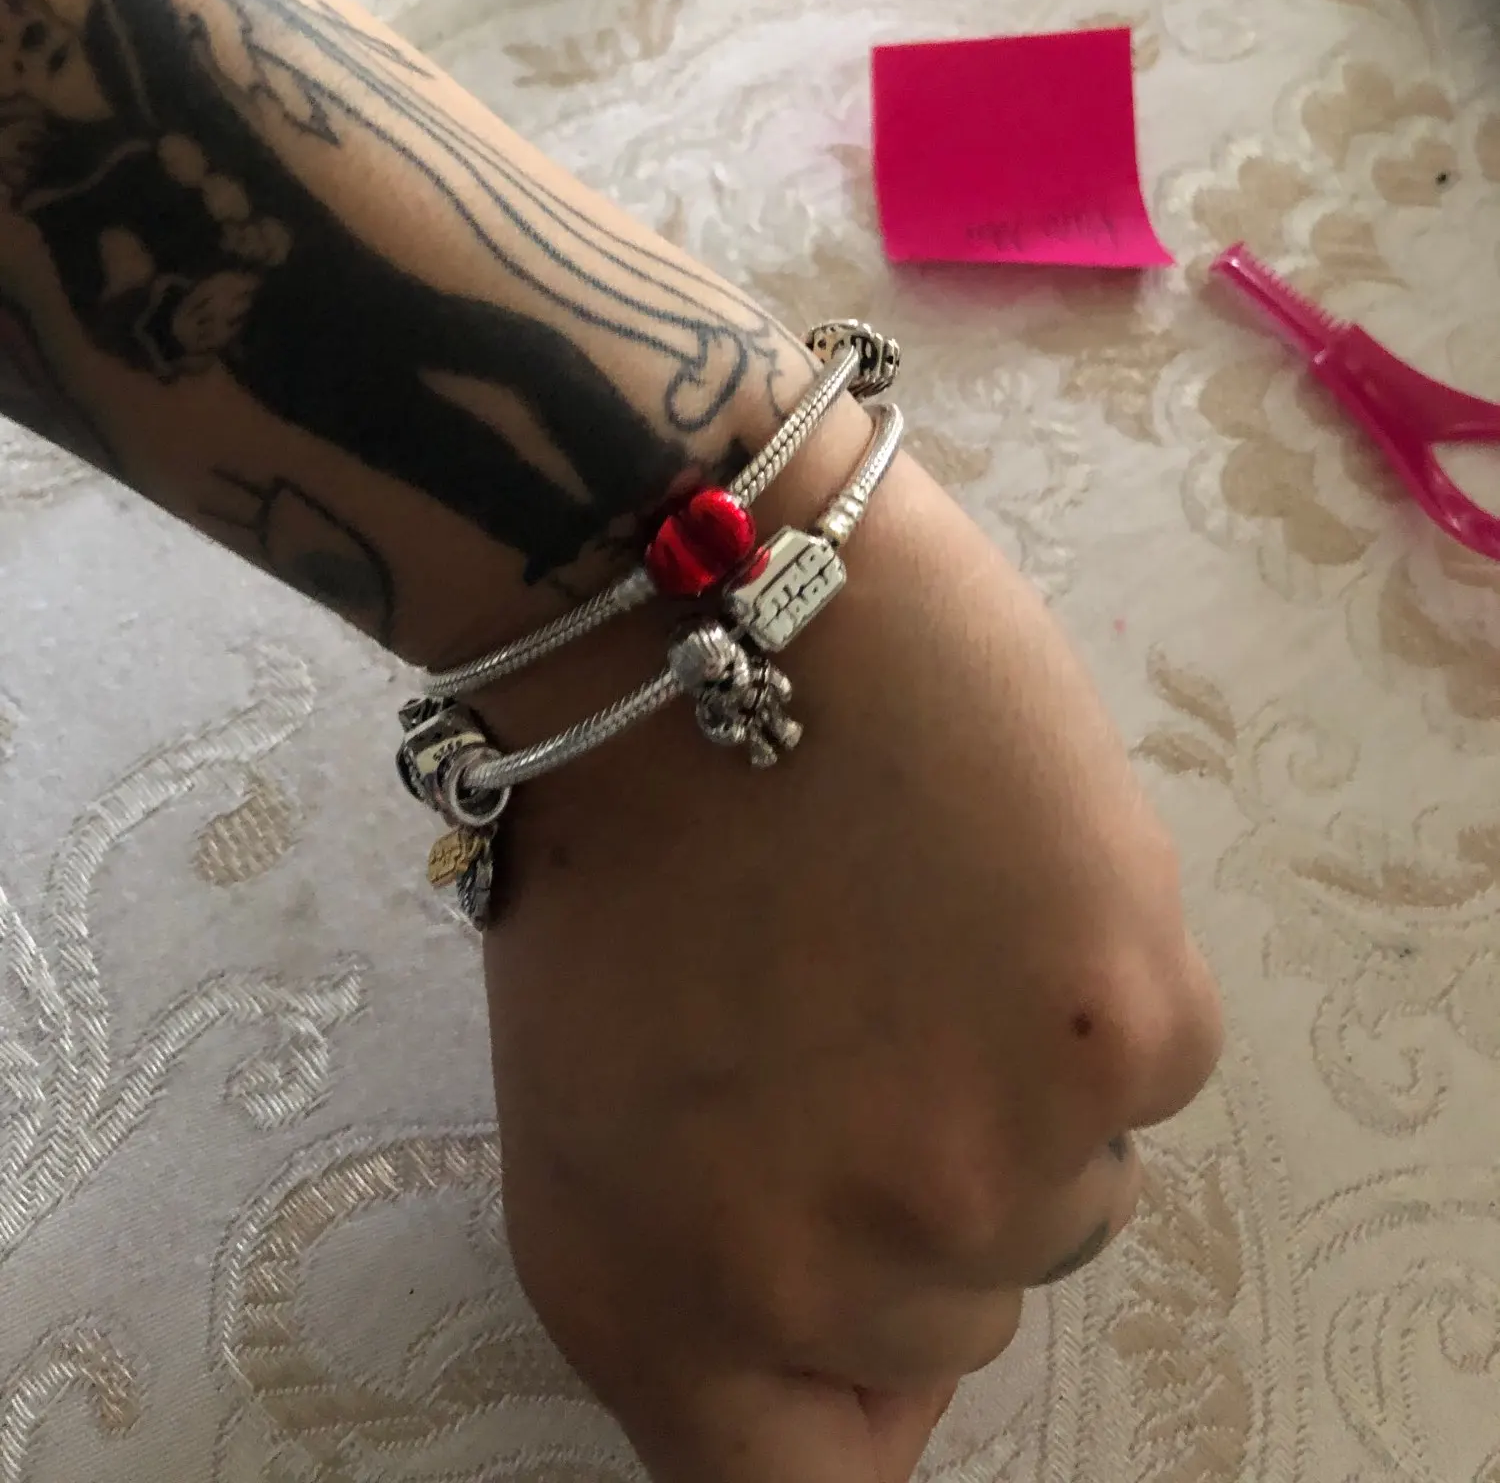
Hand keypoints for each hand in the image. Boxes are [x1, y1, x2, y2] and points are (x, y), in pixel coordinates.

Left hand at [479, 412, 1220, 1480]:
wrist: (690, 597)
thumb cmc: (617, 830)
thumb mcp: (592, 1108)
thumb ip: (715, 1276)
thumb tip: (866, 1339)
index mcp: (669, 1304)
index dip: (859, 1399)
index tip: (864, 1285)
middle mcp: (841, 1280)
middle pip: (961, 1319)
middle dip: (916, 1192)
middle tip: (853, 1007)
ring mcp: (1001, 1168)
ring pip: (1071, 1200)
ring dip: (1016, 1087)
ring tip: (918, 919)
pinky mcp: (1127, 1034)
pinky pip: (1150, 1077)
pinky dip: (1093, 987)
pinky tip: (994, 869)